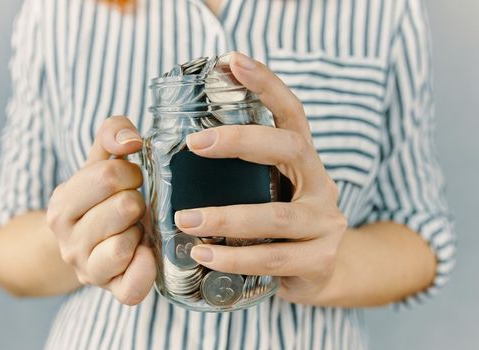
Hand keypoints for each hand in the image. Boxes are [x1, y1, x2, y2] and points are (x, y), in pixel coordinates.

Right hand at [47, 116, 155, 304]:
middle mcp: (68, 241)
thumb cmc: (100, 198)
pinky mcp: (111, 290)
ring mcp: (87, 269)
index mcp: (62, 204)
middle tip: (133, 206)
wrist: (87, 244)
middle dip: (138, 201)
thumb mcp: (99, 161)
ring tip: (134, 228)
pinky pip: (131, 287)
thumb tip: (131, 140)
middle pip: (125, 207)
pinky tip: (146, 252)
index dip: (131, 173)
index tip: (130, 180)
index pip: (108, 175)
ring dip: (140, 231)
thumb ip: (112, 134)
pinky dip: (144, 269)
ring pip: (124, 245)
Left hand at [174, 52, 347, 304]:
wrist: (317, 271)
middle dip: (241, 140)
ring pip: (276, 216)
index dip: (266, 85)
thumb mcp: (266, 191)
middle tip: (196, 142)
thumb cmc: (278, 226)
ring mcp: (325, 223)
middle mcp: (321, 185)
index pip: (292, 113)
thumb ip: (241, 173)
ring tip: (186, 220)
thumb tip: (182, 149)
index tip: (232, 61)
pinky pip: (273, 258)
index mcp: (304, 162)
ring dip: (227, 217)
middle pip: (289, 149)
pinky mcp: (320, 260)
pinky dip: (235, 258)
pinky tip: (204, 257)